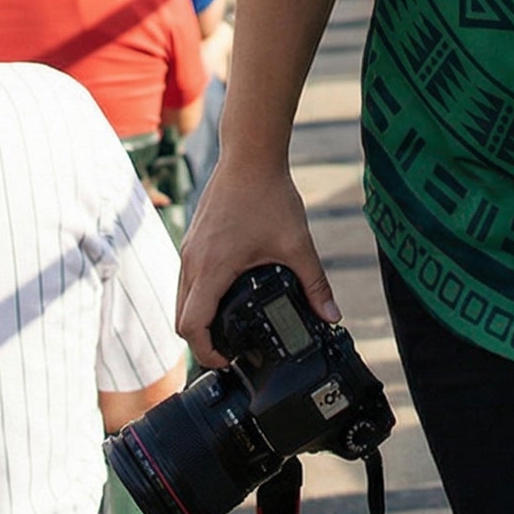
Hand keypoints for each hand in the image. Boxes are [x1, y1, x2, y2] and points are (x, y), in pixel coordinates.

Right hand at [176, 155, 335, 368]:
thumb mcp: (296, 244)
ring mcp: (189, 248)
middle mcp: (192, 261)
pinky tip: (225, 294)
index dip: (206, 352)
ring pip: (181, 297)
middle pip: (180, 317)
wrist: (250, 154)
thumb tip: (332, 316)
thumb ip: (315, 283)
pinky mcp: (193, 238)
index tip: (228, 359)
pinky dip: (199, 294)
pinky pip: (187, 278)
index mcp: (211, 268)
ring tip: (228, 327)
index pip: (190, 326)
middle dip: (201, 340)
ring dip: (198, 316)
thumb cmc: (269, 194)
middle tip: (230, 350)